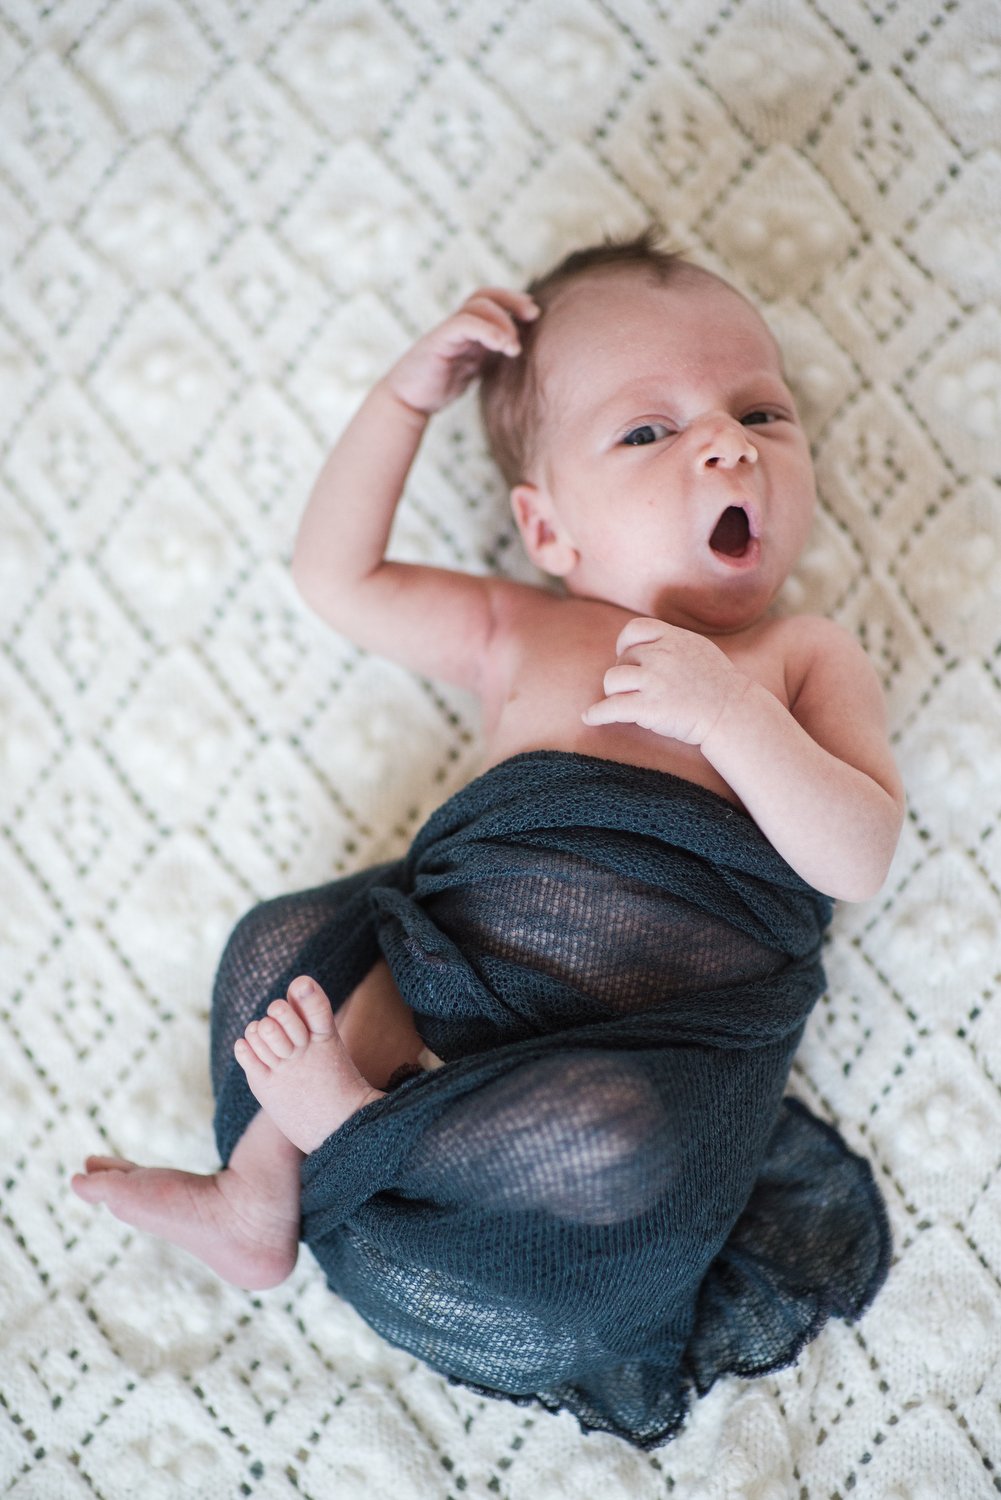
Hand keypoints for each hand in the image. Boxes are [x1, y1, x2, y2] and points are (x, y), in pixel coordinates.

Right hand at [385, 288, 538, 416]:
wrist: (408, 401)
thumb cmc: (440, 387)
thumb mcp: (475, 369)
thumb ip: (493, 357)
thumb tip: (522, 353)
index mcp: (468, 328)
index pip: (492, 300)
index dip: (514, 301)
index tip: (534, 314)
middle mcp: (458, 324)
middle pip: (486, 294)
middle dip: (513, 300)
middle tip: (534, 316)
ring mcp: (447, 330)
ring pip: (477, 305)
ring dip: (503, 321)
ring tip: (514, 347)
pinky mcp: (438, 340)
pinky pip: (465, 324)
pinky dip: (488, 330)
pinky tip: (503, 346)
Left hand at [582, 617, 748, 746]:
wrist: (734, 713)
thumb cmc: (719, 686)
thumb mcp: (700, 650)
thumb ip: (674, 643)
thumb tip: (648, 642)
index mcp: (675, 638)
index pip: (635, 629)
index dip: (626, 644)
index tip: (628, 658)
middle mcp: (662, 655)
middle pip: (622, 660)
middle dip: (625, 676)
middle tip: (639, 692)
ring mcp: (655, 680)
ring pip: (612, 680)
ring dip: (614, 693)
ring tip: (627, 704)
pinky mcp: (649, 707)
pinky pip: (610, 708)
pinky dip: (596, 714)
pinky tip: (589, 718)